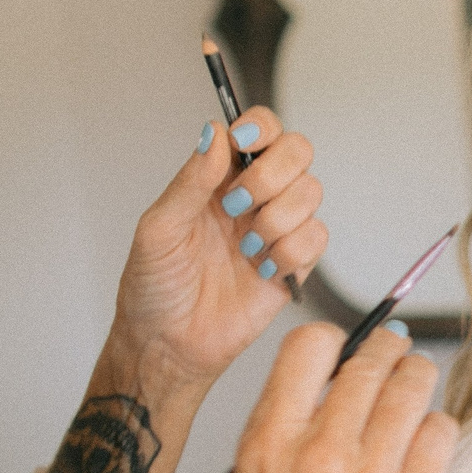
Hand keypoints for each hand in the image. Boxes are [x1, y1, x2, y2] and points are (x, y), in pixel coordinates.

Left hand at [111, 110, 329, 401]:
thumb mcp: (158, 229)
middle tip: (237, 205)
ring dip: (278, 218)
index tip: (243, 143)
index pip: (259, 130)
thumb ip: (190, 180)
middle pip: (297, 152)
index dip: (261, 127)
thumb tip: (213, 133)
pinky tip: (261, 268)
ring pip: (311, 193)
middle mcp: (253, 196)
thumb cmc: (154, 288)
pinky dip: (290, 252)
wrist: (169, 345)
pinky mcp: (294, 264)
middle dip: (272, 176)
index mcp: (219, 178)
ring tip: (246, 247)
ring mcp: (276, 228)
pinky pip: (317, 238)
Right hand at [213, 325, 456, 472]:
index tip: (345, 354)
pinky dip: (438, 429)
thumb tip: (323, 399)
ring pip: (416, 385)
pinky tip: (427, 445)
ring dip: (420, 380)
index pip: (310, 344)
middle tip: (394, 361)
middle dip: (388, 353)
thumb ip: (285, 439)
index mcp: (268, 441)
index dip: (335, 343)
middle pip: (373, 358)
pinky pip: (442, 433)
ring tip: (417, 392)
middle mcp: (321, 449)